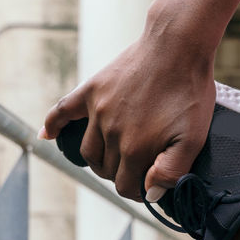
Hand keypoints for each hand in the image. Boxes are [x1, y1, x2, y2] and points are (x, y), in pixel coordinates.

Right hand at [41, 31, 215, 201]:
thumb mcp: (193, 137)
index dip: (138, 191)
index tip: (148, 186)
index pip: (126, 187)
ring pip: (88, 149)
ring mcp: (98, 110)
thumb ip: (172, 171)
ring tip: (116, 156)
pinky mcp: (91, 90)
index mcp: (135, 148)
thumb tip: (149, 194)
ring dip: (100, 158)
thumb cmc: (190, 92)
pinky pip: (63, 111)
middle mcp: (111, 132)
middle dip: (122, 174)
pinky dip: (52, 125)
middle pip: (106, 170)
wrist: (178, 46)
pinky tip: (46, 136)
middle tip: (139, 166)